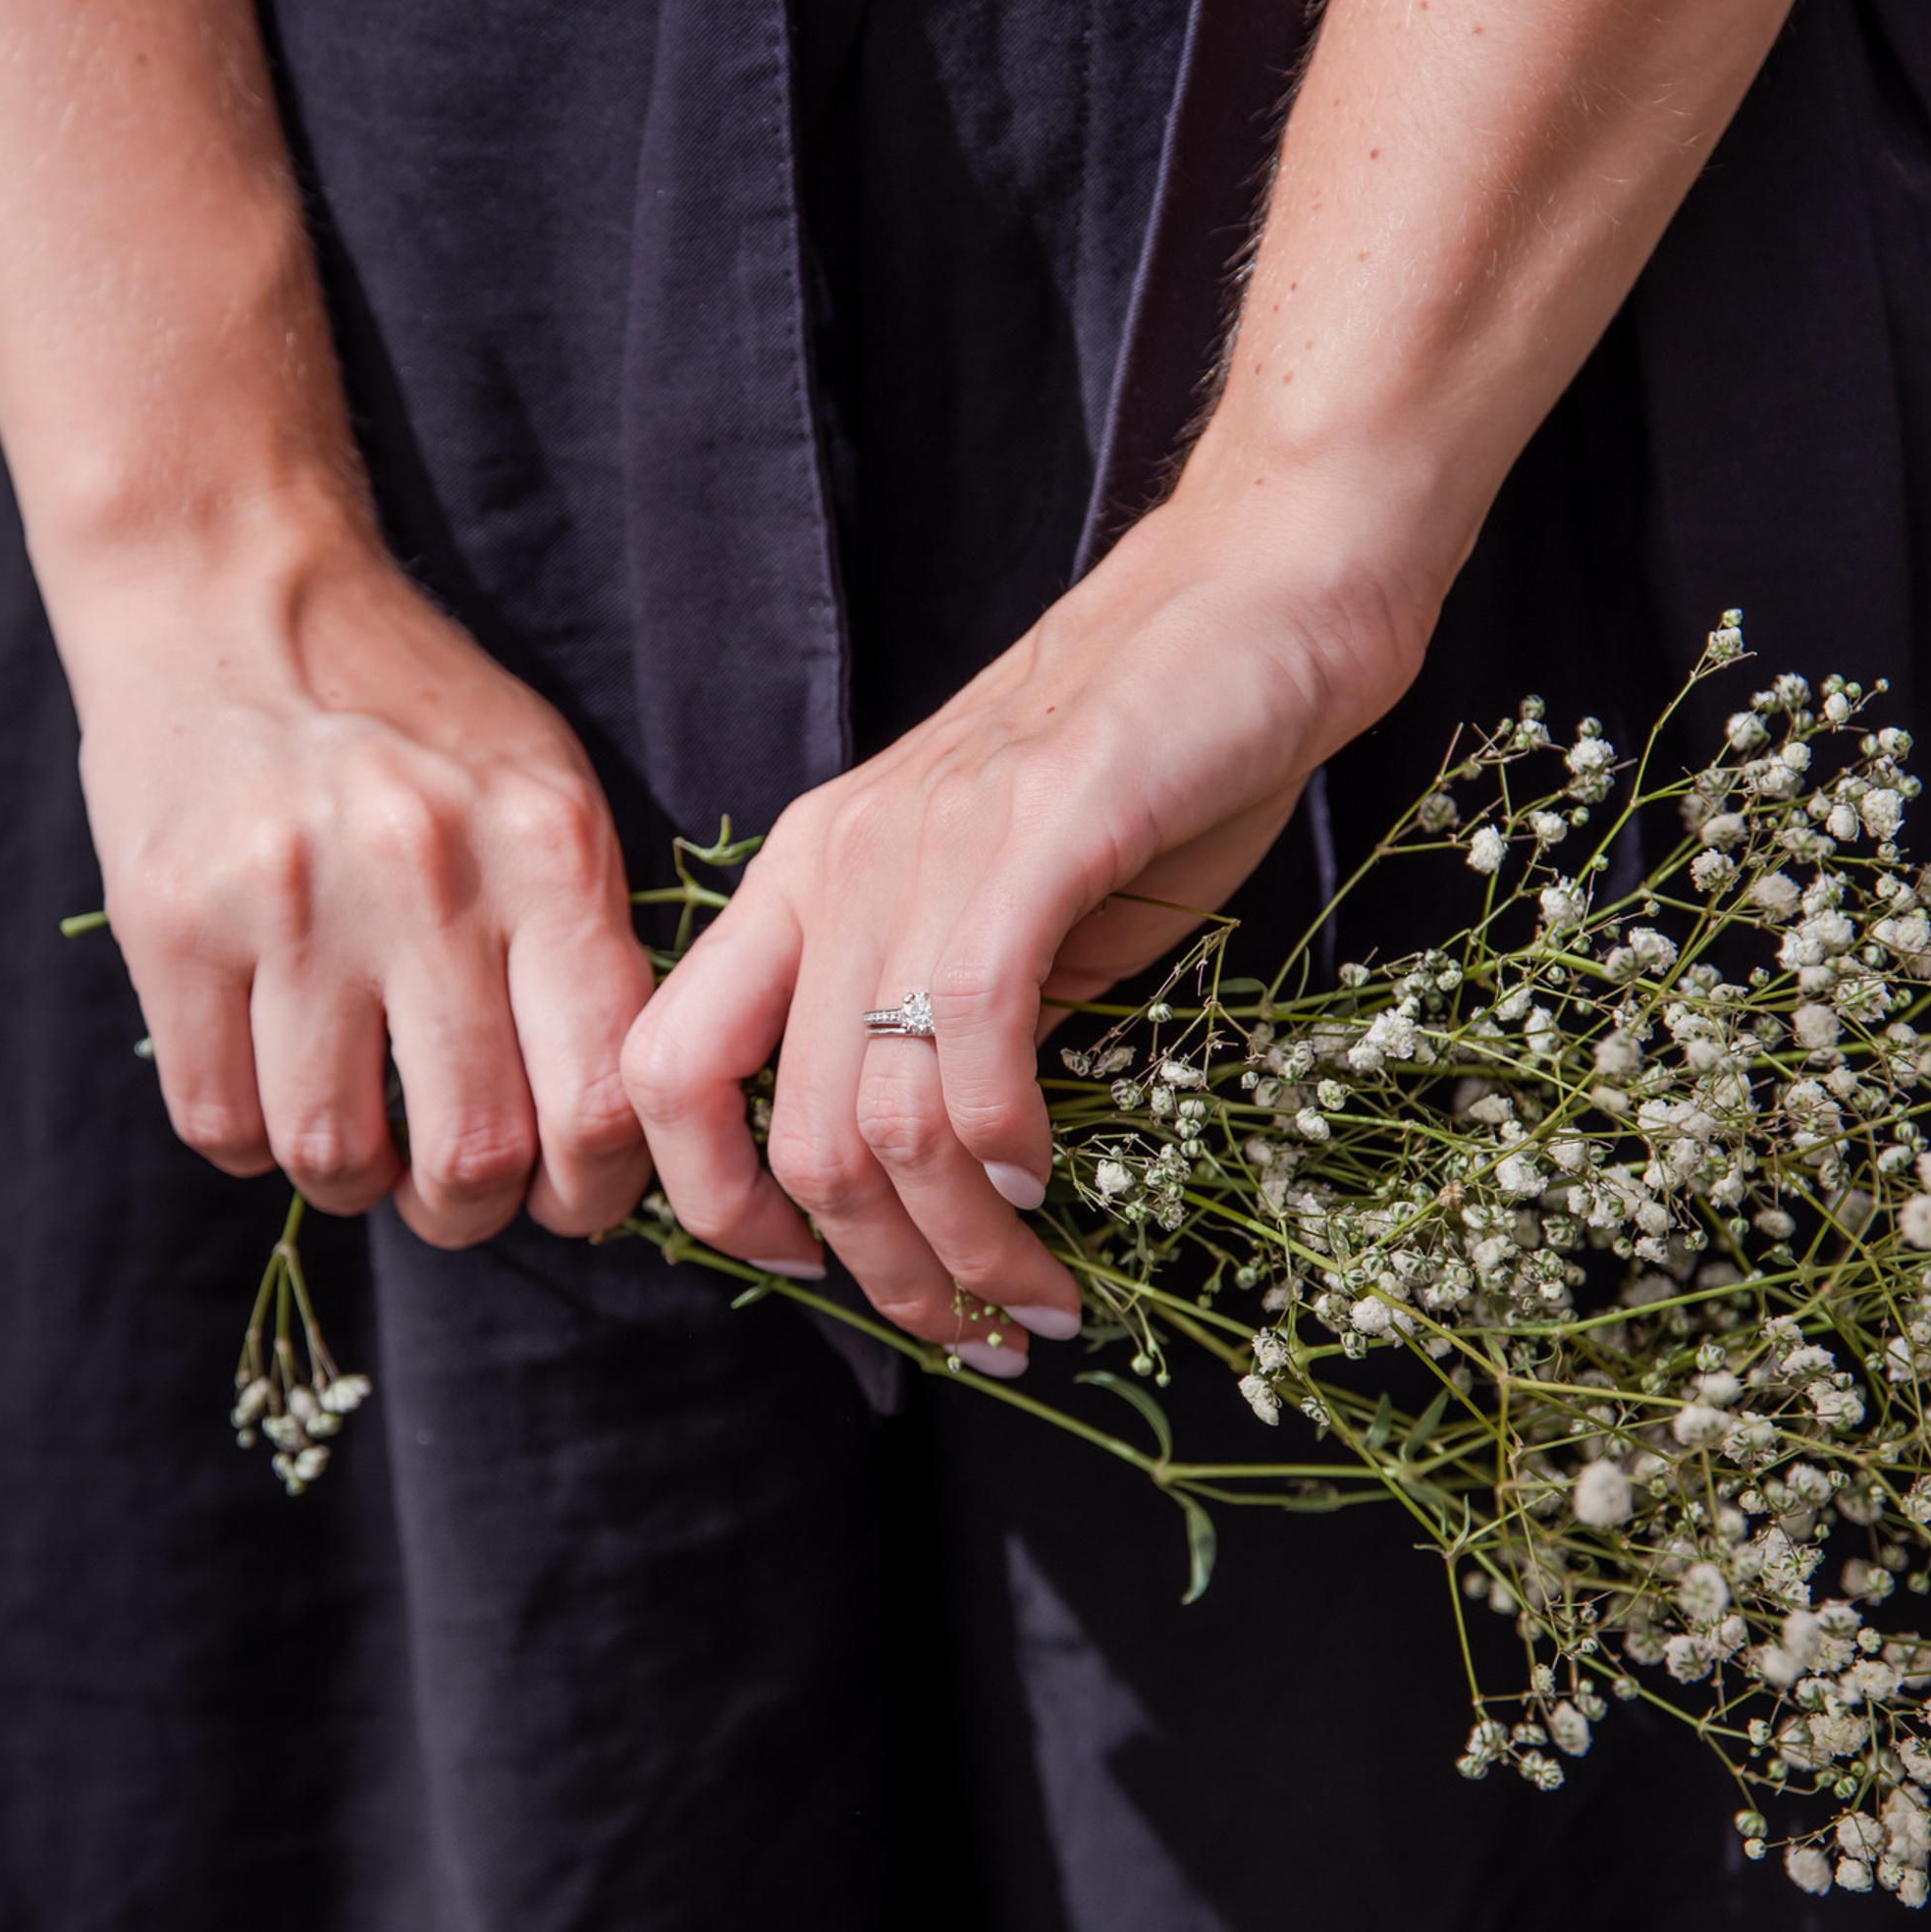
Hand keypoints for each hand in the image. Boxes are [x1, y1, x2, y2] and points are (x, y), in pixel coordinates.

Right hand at [69, 497, 651, 1247]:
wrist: (234, 588)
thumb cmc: (421, 717)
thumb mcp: (549, 796)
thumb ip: (589, 948)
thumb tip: (616, 1135)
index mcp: (545, 848)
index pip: (603, 1092)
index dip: (598, 1188)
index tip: (576, 1194)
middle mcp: (423, 872)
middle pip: (474, 1152)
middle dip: (476, 1212)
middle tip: (463, 1195)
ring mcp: (286, 898)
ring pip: (335, 1154)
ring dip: (360, 1185)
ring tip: (367, 1143)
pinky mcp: (169, 920)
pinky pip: (221, 1121)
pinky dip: (260, 1142)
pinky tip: (281, 1089)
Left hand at [621, 447, 1434, 1365]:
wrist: (1259, 598)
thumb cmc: (1149, 770)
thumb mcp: (1013, 916)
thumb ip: (952, 1027)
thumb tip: (943, 1183)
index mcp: (805, 883)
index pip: (671, 1070)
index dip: (712, 1203)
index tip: (816, 1275)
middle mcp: (837, 863)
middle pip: (785, 1133)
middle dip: (880, 1273)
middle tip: (975, 1333)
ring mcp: (929, 840)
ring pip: (880, 1110)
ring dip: (961, 1243)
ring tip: (1038, 1301)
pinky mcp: (1039, 824)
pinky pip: (971, 1020)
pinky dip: (1002, 1135)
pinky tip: (1044, 1180)